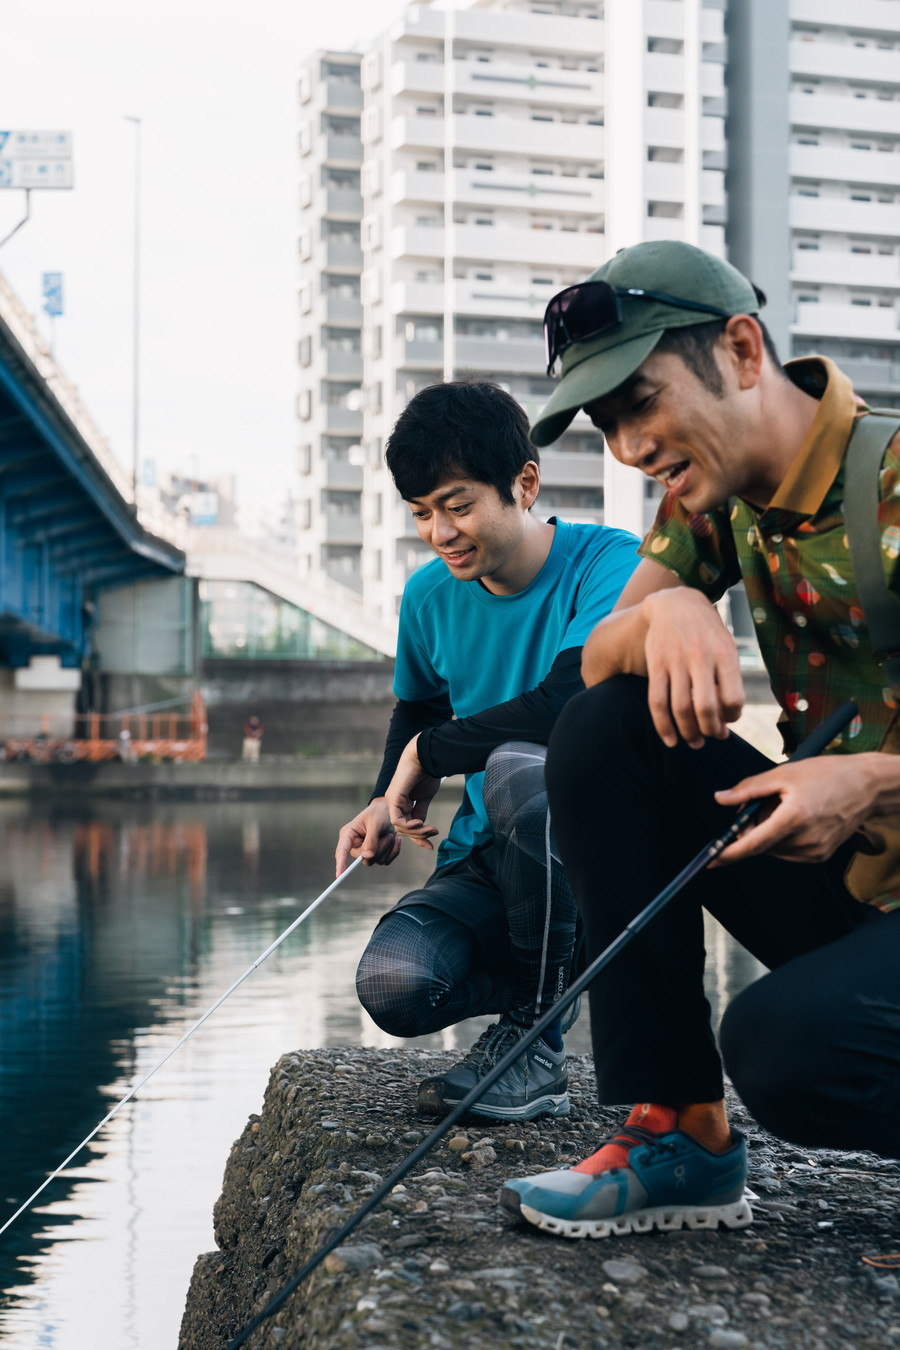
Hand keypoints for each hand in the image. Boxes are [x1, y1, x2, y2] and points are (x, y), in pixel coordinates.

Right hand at [335, 798, 401, 876]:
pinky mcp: (376, 854)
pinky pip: (385, 861)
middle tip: (389, 835)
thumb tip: (367, 856)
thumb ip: (371, 840)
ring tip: (391, 834)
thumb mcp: (375, 823)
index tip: (339, 875)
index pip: (342, 851)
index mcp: (348, 834)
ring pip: (376, 861)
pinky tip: (395, 839)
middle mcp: (355, 845)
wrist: (390, 811)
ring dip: (388, 848)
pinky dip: (393, 851)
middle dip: (380, 848)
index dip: (340, 863)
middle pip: (364, 859)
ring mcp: (365, 851)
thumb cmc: (379, 813)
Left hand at [385, 737, 440, 851]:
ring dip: (417, 831)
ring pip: (400, 826)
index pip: (407, 825)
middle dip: (419, 835)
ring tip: (430, 829)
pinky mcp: (393, 798)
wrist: (425, 757)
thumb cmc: (426, 773)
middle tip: (433, 834)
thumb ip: (421, 811)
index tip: (430, 845)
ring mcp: (392, 801)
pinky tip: (420, 823)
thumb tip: (420, 827)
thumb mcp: (425, 797)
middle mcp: (395, 803)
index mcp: (403, 802)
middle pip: (403, 828)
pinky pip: (397, 819)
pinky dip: (408, 825)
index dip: (418, 836)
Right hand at [642, 588, 743, 747]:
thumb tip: (726, 723)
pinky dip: (663, 726)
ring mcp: (676, 660)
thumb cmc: (707, 634)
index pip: (733, 699)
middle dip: (709, 731)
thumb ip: (728, 682)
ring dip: (688, 733)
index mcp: (725, 654)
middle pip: (706, 707)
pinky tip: (670, 739)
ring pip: (680, 708)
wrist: (676, 604)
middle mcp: (701, 657)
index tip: (727, 721)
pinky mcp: (656, 664)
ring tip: (693, 742)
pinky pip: (657, 702)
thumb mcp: (726, 648)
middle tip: (709, 738)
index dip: (732, 717)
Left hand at [711, 755, 880, 866]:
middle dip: (752, 829)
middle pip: (762, 845)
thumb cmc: (827, 774)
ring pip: (774, 849)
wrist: (866, 785)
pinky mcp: (821, 855)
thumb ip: (749, 789)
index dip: (729, 853)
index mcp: (794, 818)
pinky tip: (795, 818)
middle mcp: (806, 840)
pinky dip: (783, 838)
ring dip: (768, 833)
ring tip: (785, 807)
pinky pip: (789, 851)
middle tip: (763, 805)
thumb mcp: (783, 774)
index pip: (753, 844)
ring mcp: (815, 851)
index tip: (711, 861)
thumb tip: (721, 798)